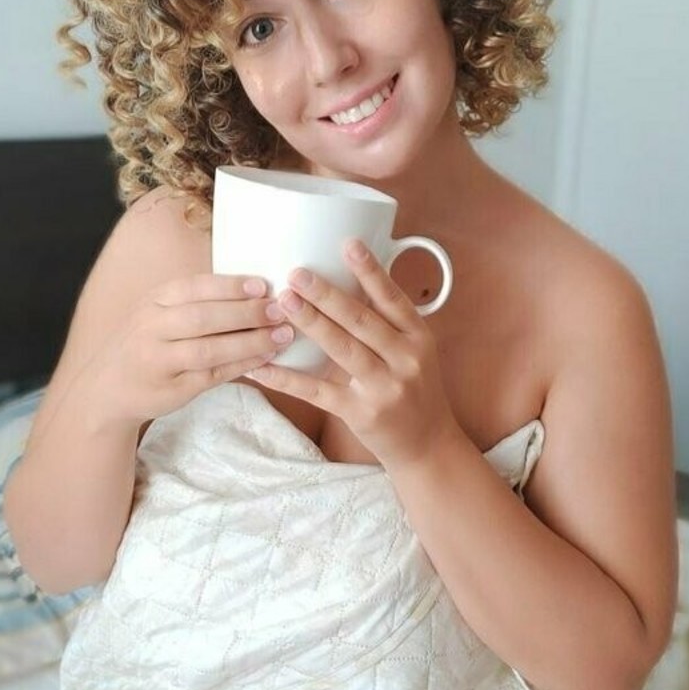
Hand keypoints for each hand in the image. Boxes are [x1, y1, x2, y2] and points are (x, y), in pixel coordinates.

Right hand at [83, 272, 295, 425]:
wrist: (106, 389)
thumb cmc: (144, 344)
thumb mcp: (157, 313)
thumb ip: (193, 302)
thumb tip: (252, 289)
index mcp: (153, 302)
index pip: (194, 287)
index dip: (230, 286)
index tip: (262, 285)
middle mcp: (152, 329)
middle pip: (204, 317)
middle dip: (246, 312)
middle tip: (280, 310)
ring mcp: (160, 361)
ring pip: (210, 349)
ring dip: (250, 341)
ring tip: (281, 336)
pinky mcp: (172, 389)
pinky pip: (213, 375)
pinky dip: (242, 365)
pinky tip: (265, 358)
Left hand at [247, 240, 461, 469]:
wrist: (428, 445)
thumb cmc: (415, 389)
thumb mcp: (416, 351)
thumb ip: (388, 320)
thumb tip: (350, 277)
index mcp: (419, 337)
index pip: (393, 298)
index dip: (370, 271)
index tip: (348, 244)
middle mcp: (406, 360)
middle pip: (362, 321)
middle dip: (327, 295)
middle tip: (297, 273)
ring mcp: (384, 388)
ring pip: (342, 349)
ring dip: (311, 323)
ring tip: (284, 301)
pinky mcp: (360, 413)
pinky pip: (318, 392)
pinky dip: (287, 378)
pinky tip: (261, 366)